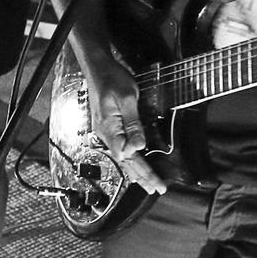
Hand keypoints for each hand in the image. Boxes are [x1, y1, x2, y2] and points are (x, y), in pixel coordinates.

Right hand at [90, 63, 164, 195]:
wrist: (97, 68)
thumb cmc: (112, 79)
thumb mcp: (128, 99)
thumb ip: (133, 125)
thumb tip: (138, 148)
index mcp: (110, 129)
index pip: (130, 159)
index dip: (145, 173)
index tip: (158, 185)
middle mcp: (105, 134)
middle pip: (126, 162)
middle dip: (142, 178)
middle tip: (157, 189)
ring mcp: (105, 131)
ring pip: (122, 158)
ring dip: (137, 172)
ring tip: (148, 184)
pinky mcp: (108, 127)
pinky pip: (120, 148)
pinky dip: (130, 161)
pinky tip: (135, 165)